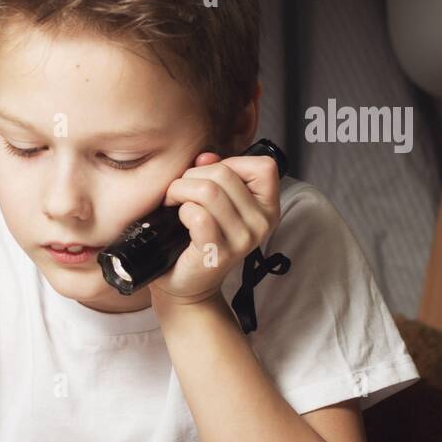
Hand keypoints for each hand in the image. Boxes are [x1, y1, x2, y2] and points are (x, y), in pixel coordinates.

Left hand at [148, 151, 281, 307]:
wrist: (187, 285)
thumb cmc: (199, 240)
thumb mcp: (215, 204)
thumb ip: (214, 175)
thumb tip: (205, 157)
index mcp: (267, 208)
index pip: (264, 167)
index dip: (231, 163)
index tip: (211, 177)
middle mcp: (261, 224)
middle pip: (224, 174)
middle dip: (193, 176)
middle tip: (180, 191)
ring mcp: (242, 240)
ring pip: (208, 191)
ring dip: (181, 190)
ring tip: (174, 201)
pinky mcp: (217, 252)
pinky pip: (198, 215)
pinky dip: (182, 210)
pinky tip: (178, 218)